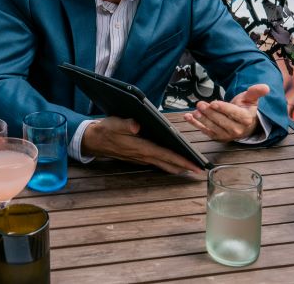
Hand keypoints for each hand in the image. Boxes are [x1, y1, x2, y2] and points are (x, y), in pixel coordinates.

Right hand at [81, 116, 202, 174]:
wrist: (93, 140)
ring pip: (163, 164)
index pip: (166, 155)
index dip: (181, 160)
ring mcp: (140, 158)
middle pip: (168, 164)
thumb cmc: (105, 130)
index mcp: (141, 147)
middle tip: (200, 170)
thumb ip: (125, 124)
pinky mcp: (138, 157)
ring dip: (177, 166)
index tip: (195, 166)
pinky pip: (157, 162)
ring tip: (191, 166)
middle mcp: (143, 155)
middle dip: (184, 167)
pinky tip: (173, 161)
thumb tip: (136, 125)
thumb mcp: (113, 123)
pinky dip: (168, 163)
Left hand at [185, 84, 268, 141]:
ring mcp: (226, 135)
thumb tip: (265, 87)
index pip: (234, 114)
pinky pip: (205, 131)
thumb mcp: (251, 98)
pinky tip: (188, 117)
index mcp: (246, 119)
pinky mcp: (217, 137)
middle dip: (210, 113)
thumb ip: (256, 92)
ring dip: (202, 120)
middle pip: (222, 121)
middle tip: (200, 105)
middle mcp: (237, 129)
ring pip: (213, 127)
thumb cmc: (245, 109)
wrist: (244, 124)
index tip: (214, 103)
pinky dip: (195, 124)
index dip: (223, 109)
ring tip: (195, 111)